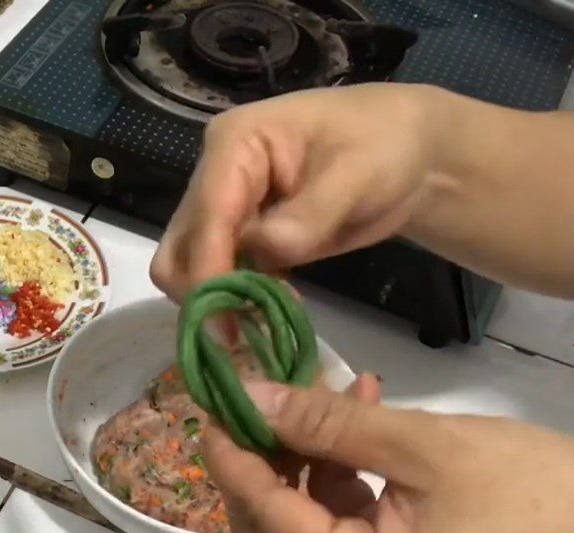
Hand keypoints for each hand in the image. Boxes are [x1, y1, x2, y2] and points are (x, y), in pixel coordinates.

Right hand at [151, 83, 446, 300]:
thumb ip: (311, 213)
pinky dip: (234, 303)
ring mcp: (225, 210)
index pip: (207, 217)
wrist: (409, 155)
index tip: (226, 325)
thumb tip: (266, 249)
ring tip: (259, 326)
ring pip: (190, 269)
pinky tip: (269, 316)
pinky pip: (219, 279)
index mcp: (235, 143)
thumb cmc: (387, 147)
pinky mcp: (240, 239)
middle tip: (238, 334)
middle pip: (178, 248)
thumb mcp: (360, 173)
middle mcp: (215, 176)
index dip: (209, 273)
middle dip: (200, 295)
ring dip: (216, 303)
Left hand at [203, 380, 573, 532]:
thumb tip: (250, 397)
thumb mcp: (424, 446)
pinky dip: (338, 483)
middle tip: (261, 394)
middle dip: (263, 461)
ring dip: (304, 464)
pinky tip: (357, 426)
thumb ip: (328, 423)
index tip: (209, 403)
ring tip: (324, 397)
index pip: (268, 520)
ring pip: (303, 532)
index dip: (232, 458)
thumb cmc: (536, 492)